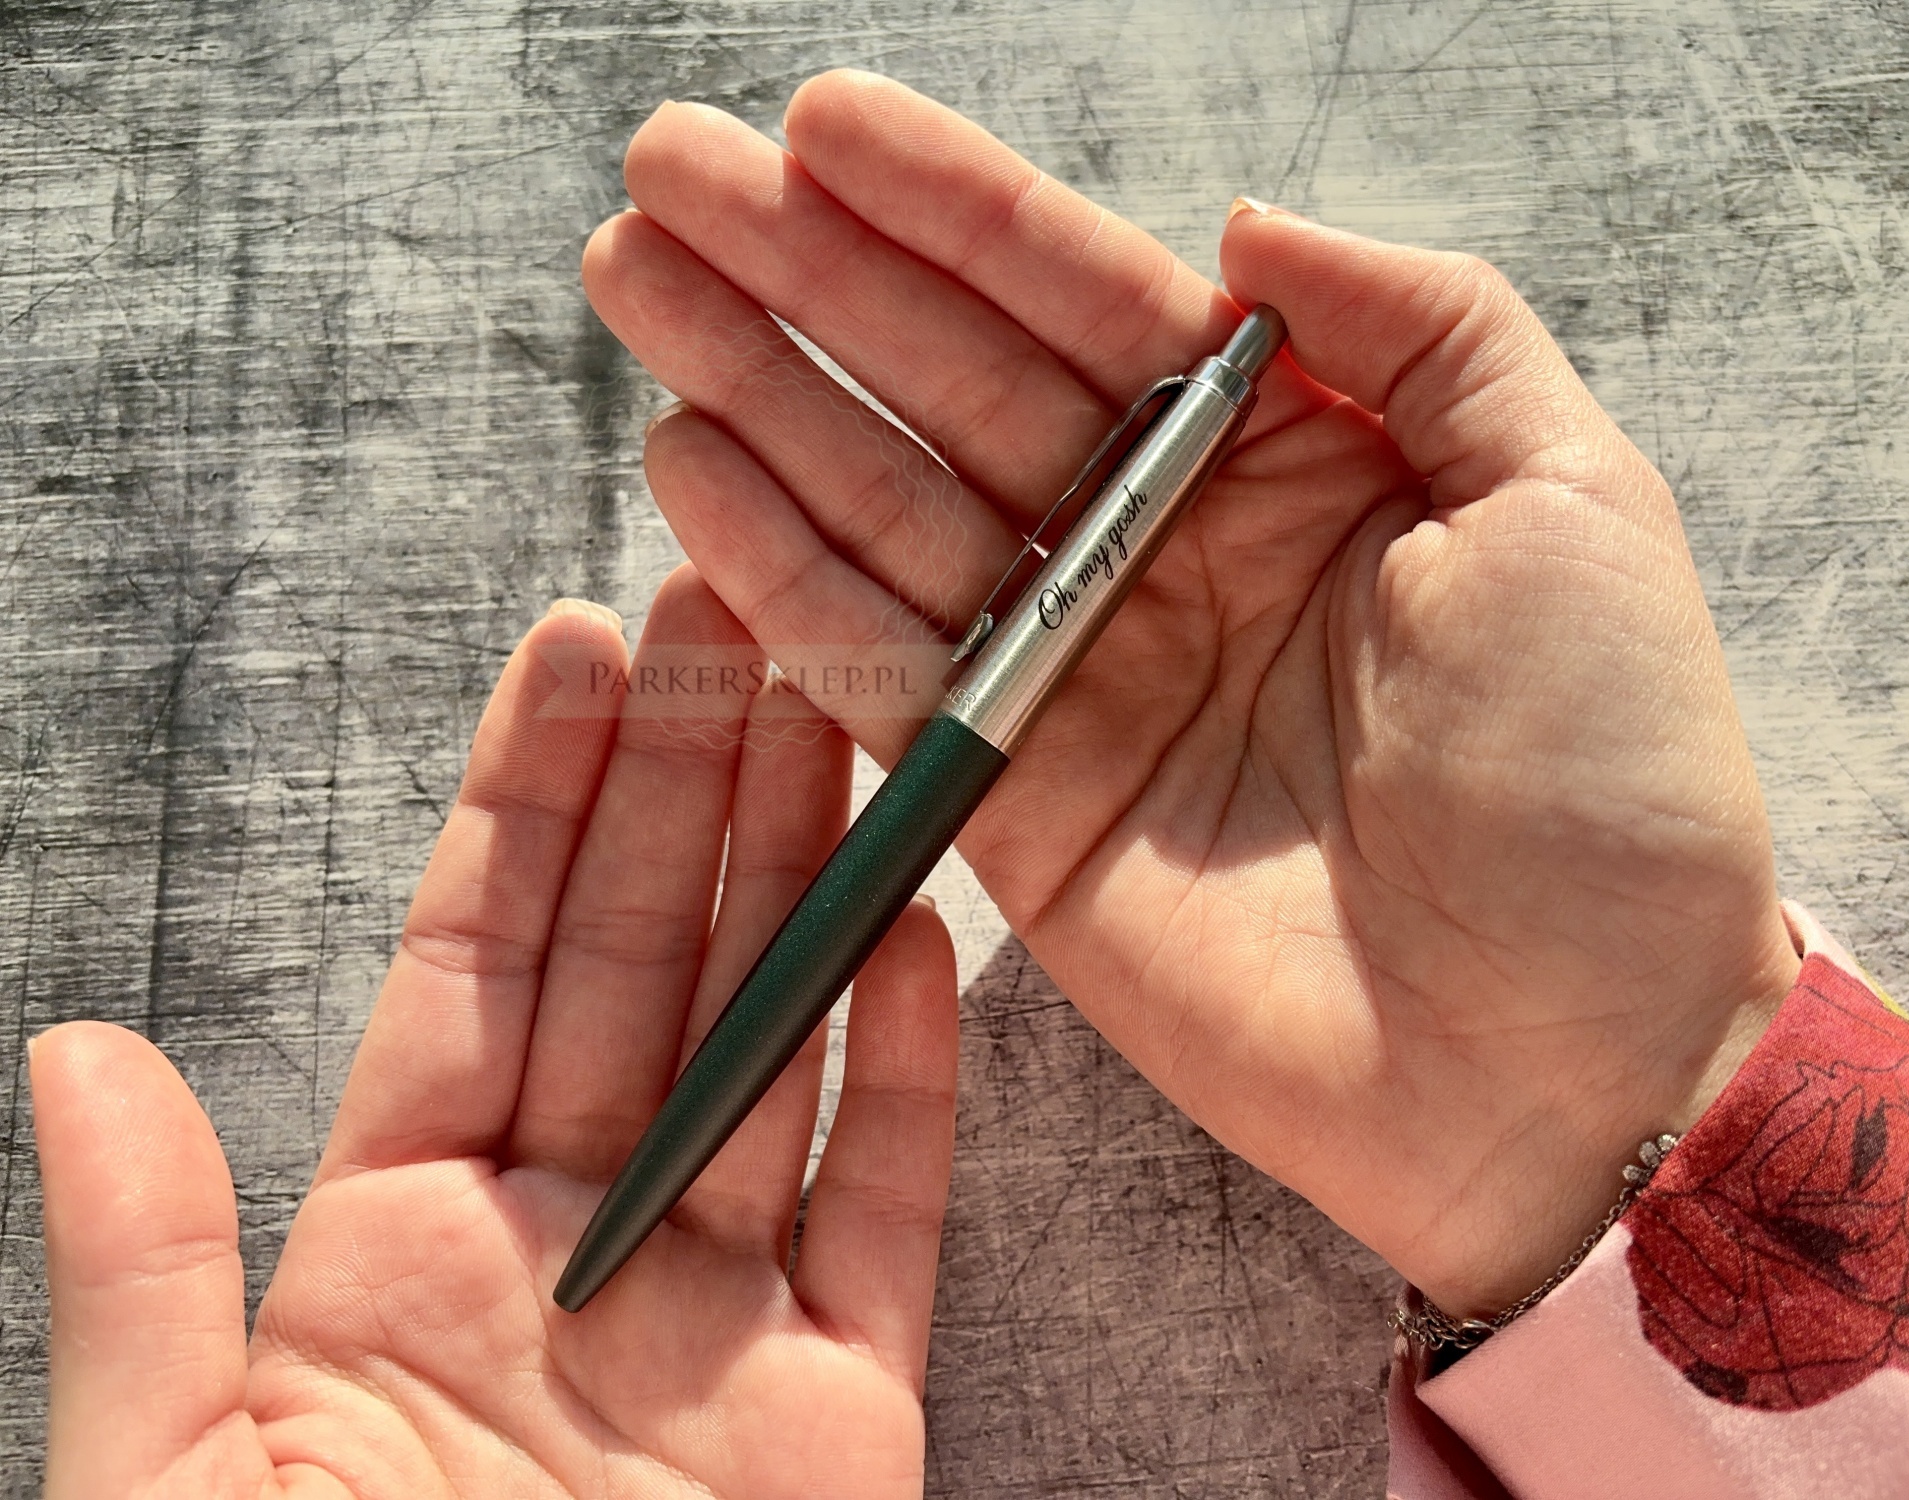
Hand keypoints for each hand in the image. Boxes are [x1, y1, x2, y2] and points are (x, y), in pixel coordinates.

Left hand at [34, 569, 957, 1496]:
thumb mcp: (171, 1499)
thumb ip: (149, 1276)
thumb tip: (81, 1051)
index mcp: (391, 1256)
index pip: (478, 968)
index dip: (532, 803)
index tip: (579, 654)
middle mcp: (567, 1260)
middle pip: (640, 971)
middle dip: (689, 787)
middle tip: (735, 619)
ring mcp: (716, 1327)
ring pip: (772, 1052)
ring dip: (803, 879)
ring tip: (836, 714)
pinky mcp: (848, 1412)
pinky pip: (890, 1215)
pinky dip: (912, 1078)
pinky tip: (919, 939)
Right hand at [580, 71, 1800, 1315]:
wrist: (1577, 1054)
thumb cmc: (1608, 781)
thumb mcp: (1572, 498)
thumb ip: (1424, 327)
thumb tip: (1240, 219)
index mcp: (1287, 460)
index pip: (1088, 300)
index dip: (952, 212)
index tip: (825, 124)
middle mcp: (1161, 551)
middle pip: (951, 382)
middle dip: (806, 273)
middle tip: (670, 170)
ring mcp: (1077, 677)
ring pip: (883, 505)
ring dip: (754, 393)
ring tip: (633, 277)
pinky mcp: (1016, 809)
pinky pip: (874, 671)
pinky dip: (776, 577)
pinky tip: (684, 468)